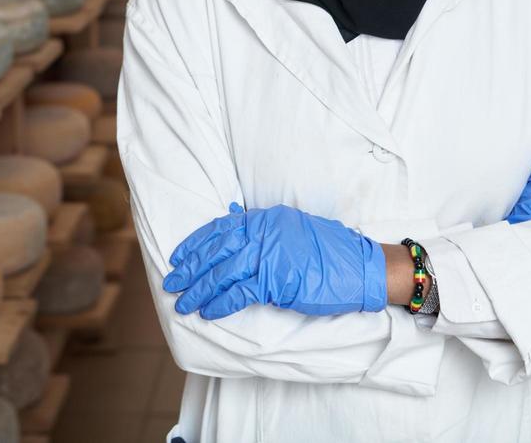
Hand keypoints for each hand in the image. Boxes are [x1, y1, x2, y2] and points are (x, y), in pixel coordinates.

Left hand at [162, 203, 386, 320]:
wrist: (359, 266)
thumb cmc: (329, 251)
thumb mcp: (294, 228)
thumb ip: (265, 229)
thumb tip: (238, 229)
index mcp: (265, 219)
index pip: (221, 228)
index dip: (195, 243)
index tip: (178, 256)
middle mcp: (263, 233)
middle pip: (216, 251)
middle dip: (190, 269)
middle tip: (171, 283)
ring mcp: (269, 255)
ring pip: (222, 273)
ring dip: (199, 291)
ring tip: (184, 304)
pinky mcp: (276, 280)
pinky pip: (239, 293)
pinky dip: (221, 304)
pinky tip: (209, 312)